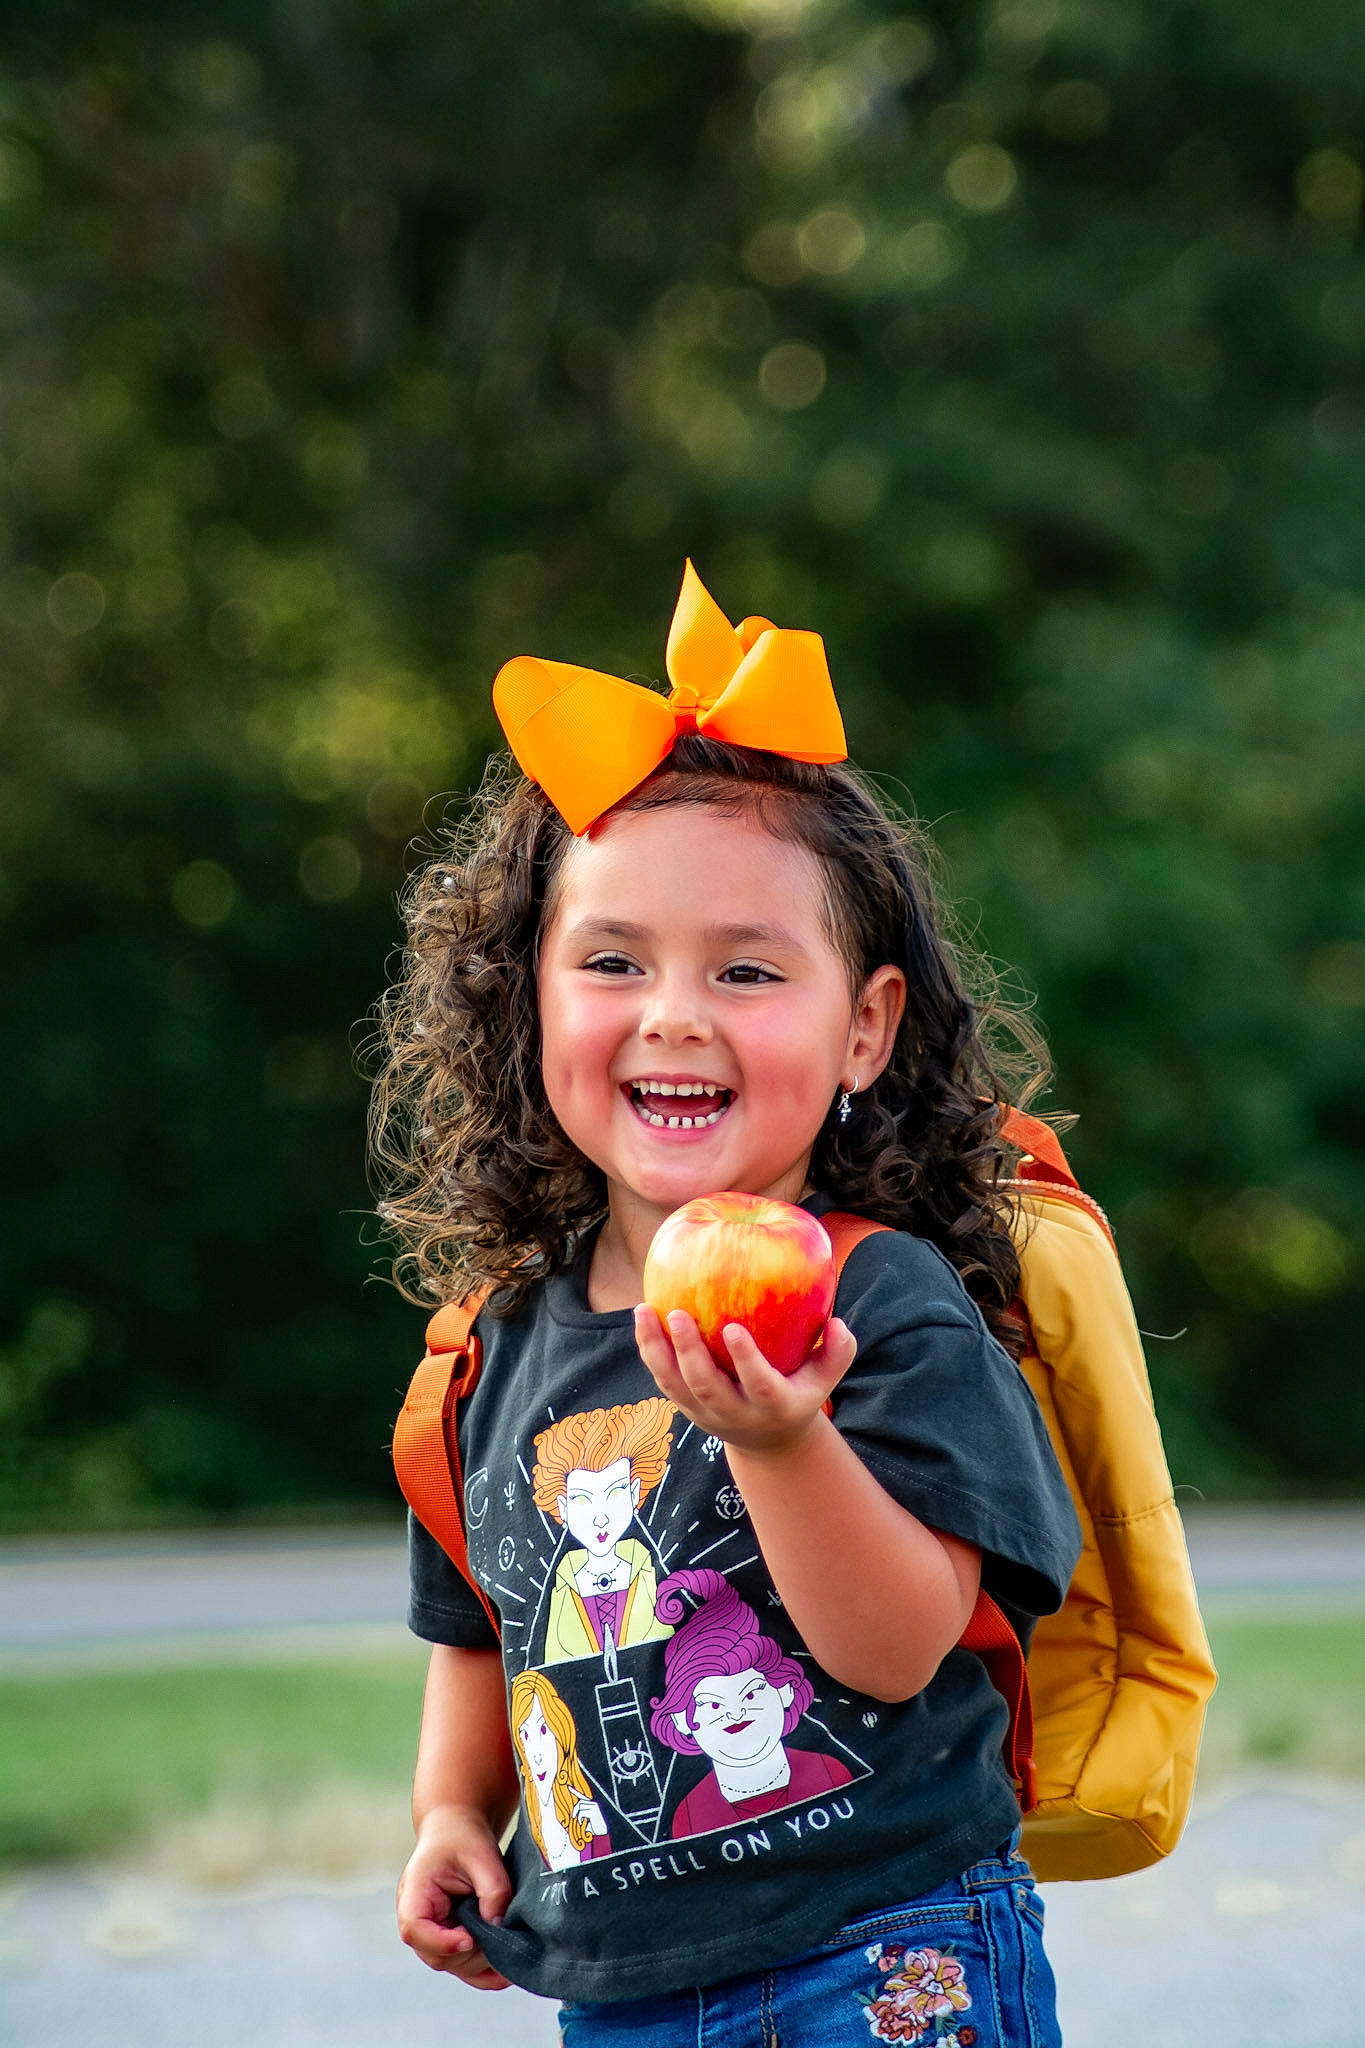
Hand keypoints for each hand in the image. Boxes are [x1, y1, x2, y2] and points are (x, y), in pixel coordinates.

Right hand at [396, 1804, 513, 1990]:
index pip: (415, 1930)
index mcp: (414, 1895)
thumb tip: (498, 1926)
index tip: (469, 1939)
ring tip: (508, 1952)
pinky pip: (463, 1964)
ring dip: (480, 1964)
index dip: (441, 1942)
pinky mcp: (450, 1937)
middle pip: (436, 1956)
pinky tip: (505, 1975)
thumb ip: (491, 1890)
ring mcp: (433, 1932)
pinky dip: (483, 1973)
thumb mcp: (481, 1854)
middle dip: (470, 1954)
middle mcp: (418, 1920)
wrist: (458, 1828)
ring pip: (452, 1966)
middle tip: (500, 1940)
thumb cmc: (463, 1837)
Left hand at [573, 1795, 606, 1834]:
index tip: (568, 1787)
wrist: (601, 1833)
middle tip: (573, 1817)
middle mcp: (594, 1803)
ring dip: (578, 1815)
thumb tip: (573, 1812)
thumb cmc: (593, 1827)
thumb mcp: (586, 1818)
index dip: (574, 1791)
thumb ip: (581, 1813)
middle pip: (579, 1802)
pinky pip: (581, 1813)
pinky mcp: (593, 1811)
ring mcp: (594, 1807)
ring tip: (580, 1821)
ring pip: (580, 1807)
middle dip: (575, 1810)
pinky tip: (582, 1823)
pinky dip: (579, 1819)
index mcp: (592, 1804)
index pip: (582, 1796)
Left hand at [633, 1304, 856, 1455]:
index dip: (745, 1360)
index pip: (758, 1386)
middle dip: (689, 1352)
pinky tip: (642, 1317)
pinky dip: (649, 1351)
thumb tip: (836, 1322)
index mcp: (773, 1406)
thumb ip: (838, 1352)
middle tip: (677, 1313)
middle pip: (706, 1387)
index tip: (733, 1328)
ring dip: (656, 1349)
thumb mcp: (824, 1379)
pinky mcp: (686, 1408)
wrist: (769, 1442)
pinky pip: (663, 1380)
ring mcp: (706, 1414)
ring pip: (675, 1385)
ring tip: (643, 1311)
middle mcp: (735, 1414)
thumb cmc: (799, 1393)